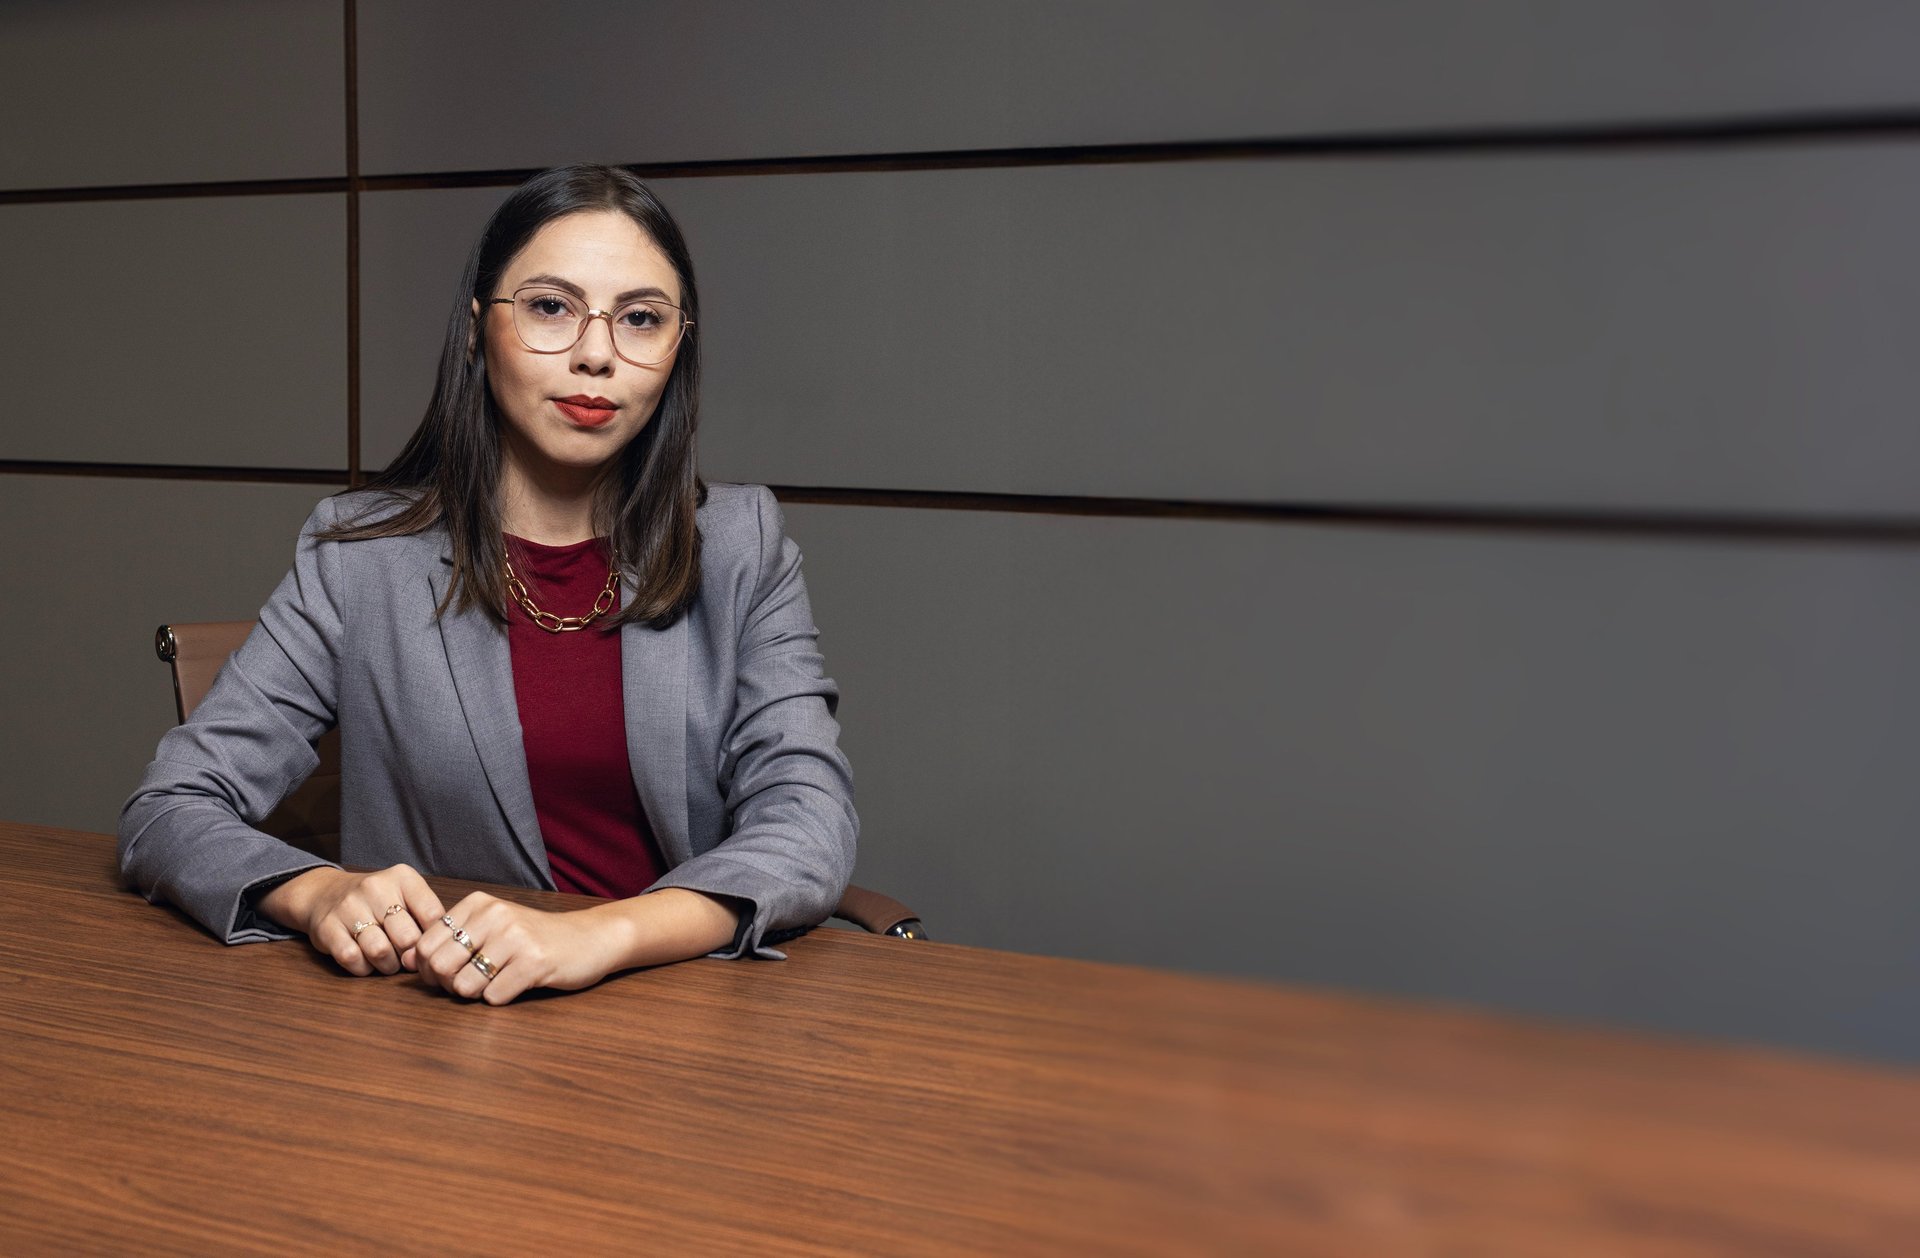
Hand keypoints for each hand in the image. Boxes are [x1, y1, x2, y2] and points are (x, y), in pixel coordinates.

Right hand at [257, 865, 444, 977]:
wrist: (325, 893)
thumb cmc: (377, 901)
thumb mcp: (405, 896)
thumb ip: (424, 917)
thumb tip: (433, 953)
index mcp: (402, 877)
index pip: (432, 914)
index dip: (433, 939)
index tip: (428, 946)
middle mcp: (375, 887)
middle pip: (407, 937)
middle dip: (410, 956)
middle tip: (406, 958)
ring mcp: (349, 906)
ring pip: (380, 951)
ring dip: (388, 965)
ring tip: (388, 961)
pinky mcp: (327, 927)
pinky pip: (352, 959)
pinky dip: (363, 968)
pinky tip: (365, 961)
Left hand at [412, 891, 615, 1005]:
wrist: (589, 938)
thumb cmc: (533, 938)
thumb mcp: (492, 927)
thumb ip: (451, 940)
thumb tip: (407, 962)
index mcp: (478, 903)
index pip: (424, 945)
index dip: (428, 970)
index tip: (448, 974)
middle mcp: (495, 915)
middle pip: (439, 966)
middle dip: (449, 985)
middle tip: (471, 983)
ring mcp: (516, 938)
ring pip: (463, 986)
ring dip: (476, 994)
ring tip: (496, 982)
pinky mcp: (534, 963)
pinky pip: (493, 997)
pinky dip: (500, 998)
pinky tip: (517, 984)